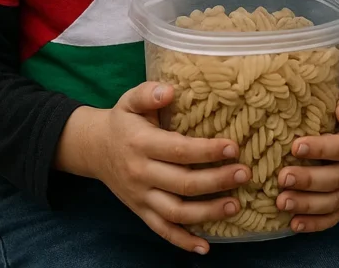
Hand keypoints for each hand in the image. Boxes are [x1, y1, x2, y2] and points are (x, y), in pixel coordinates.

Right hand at [56, 82, 250, 254]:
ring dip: (207, 213)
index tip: (233, 147)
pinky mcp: (140, 211)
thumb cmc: (121, 121)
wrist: (93, 148)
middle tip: (244, 173)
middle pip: (183, 183)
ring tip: (235, 206)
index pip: (179, 151)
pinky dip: (182, 241)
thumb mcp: (130, 100)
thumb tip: (169, 91)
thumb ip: (148, 93)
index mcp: (142, 144)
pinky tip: (205, 246)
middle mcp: (141, 174)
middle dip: (217, 181)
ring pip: (176, 212)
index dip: (207, 151)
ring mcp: (141, 197)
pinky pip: (162, 230)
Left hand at [275, 90, 338, 233]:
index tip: (295, 146)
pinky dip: (314, 224)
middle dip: (309, 180)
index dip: (321, 149)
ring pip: (333, 201)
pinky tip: (294, 224)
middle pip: (336, 178)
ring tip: (282, 202)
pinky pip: (332, 217)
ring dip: (307, 204)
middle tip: (282, 178)